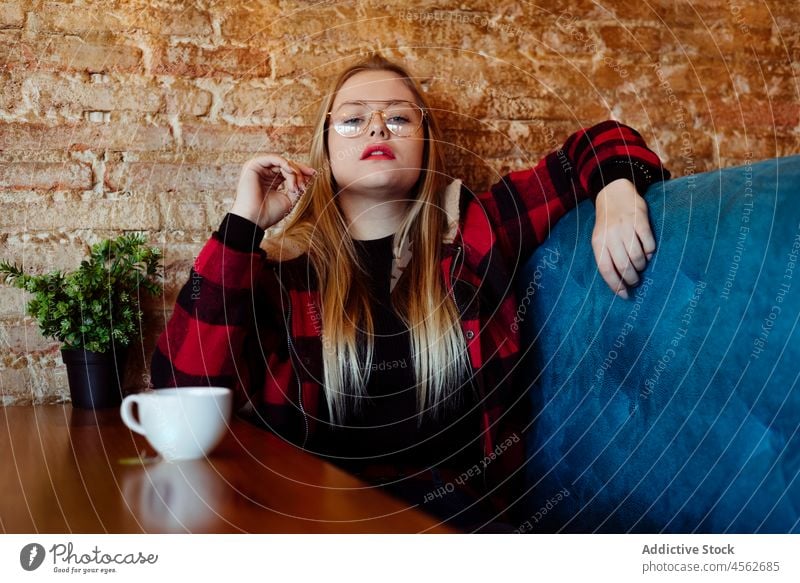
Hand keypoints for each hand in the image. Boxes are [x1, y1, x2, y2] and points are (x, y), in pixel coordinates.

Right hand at [232, 154, 316, 229]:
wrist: (255, 220)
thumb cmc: (270, 213)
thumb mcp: (290, 199)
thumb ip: (299, 186)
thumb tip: (310, 175)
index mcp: (272, 181)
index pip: (289, 171)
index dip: (302, 171)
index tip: (314, 174)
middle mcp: (265, 173)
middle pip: (287, 165)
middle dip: (299, 173)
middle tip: (304, 186)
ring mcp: (259, 169)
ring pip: (282, 163)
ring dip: (293, 172)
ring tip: (296, 187)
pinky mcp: (253, 165)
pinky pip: (273, 158)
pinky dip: (284, 163)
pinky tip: (291, 172)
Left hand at [592, 178, 654, 298]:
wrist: (614, 193)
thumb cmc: (607, 222)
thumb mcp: (600, 238)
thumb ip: (606, 255)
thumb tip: (618, 281)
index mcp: (598, 242)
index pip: (606, 269)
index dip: (616, 285)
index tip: (625, 295)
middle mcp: (610, 235)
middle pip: (623, 266)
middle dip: (631, 278)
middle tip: (635, 281)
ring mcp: (625, 227)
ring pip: (637, 256)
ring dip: (641, 266)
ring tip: (641, 265)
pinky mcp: (640, 220)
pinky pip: (648, 243)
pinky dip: (650, 252)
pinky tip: (648, 252)